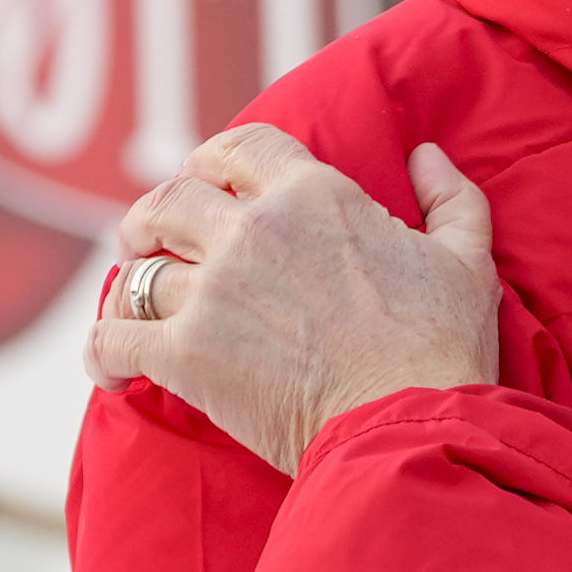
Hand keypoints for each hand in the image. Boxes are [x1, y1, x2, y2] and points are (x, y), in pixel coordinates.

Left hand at [85, 125, 500, 473]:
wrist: (410, 424)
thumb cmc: (444, 349)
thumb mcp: (468, 260)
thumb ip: (451, 199)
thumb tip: (428, 157)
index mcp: (315, 195)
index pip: (241, 146)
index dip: (215, 159)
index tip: (206, 179)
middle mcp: (252, 230)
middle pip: (169, 198)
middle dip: (152, 214)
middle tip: (149, 236)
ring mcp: (213, 291)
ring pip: (139, 270)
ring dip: (131, 285)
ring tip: (132, 301)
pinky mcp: (186, 354)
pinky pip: (113, 338)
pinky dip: (103, 352)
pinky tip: (110, 368)